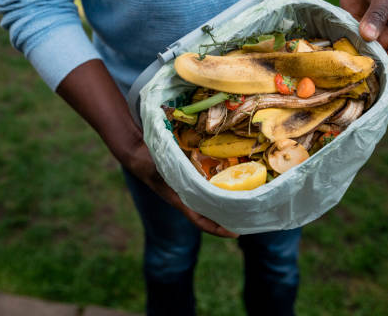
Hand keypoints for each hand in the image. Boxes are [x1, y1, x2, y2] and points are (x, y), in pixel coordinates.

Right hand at [124, 137, 238, 238]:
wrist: (138, 153)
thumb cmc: (149, 162)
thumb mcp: (161, 167)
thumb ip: (173, 171)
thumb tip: (190, 174)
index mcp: (179, 200)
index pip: (200, 221)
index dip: (217, 229)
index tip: (235, 234)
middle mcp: (186, 197)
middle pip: (210, 215)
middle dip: (228, 218)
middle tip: (249, 219)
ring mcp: (189, 190)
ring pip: (210, 202)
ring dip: (226, 204)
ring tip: (246, 203)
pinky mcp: (191, 180)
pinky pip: (208, 188)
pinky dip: (220, 188)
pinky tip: (233, 183)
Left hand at [340, 0, 387, 74]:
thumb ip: (377, 14)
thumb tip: (368, 36)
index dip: (387, 72)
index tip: (369, 70)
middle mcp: (385, 42)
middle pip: (377, 67)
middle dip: (364, 71)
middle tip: (346, 72)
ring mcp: (366, 40)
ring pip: (359, 61)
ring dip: (348, 64)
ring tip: (333, 66)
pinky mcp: (350, 35)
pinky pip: (345, 50)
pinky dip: (338, 54)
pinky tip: (325, 56)